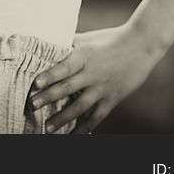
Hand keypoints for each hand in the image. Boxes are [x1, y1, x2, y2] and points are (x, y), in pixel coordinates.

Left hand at [28, 24, 163, 133]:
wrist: (141, 45)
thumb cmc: (110, 39)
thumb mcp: (87, 39)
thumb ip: (68, 45)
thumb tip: (47, 45)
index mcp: (83, 56)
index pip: (64, 68)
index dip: (49, 76)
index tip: (35, 85)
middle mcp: (92, 73)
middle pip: (67, 88)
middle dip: (48, 98)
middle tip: (32, 106)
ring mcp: (102, 88)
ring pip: (80, 106)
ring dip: (63, 118)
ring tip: (48, 127)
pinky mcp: (113, 98)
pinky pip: (97, 116)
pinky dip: (85, 127)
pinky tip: (74, 134)